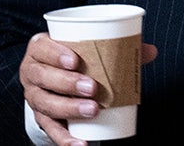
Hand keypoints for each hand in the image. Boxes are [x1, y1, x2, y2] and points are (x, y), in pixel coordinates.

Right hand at [20, 33, 158, 145]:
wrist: (53, 76)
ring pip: (45, 103)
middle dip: (67, 83)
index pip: (42, 48)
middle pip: (43, 77)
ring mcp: (34, 96)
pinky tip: (80, 144)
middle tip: (92, 88)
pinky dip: (64, 138)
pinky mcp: (41, 117)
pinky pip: (50, 129)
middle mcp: (32, 72)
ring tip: (93, 110)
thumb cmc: (74, 57)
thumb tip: (151, 51)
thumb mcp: (87, 48)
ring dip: (69, 108)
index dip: (55, 54)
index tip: (75, 60)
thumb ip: (118, 47)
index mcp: (40, 49)